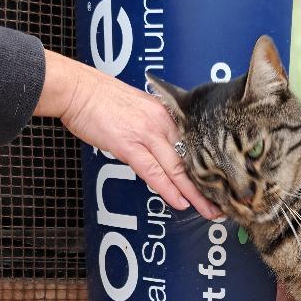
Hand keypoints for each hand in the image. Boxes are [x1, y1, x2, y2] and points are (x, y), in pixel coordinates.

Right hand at [34, 50, 219, 219]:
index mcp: (168, 113)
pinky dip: (168, 189)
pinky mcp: (129, 144)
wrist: (78, 89)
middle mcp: (163, 122)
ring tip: (209, 210)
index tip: (219, 184)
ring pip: (178, 168)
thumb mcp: (140, 109)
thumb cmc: (102, 99)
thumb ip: (155, 128)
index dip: (210, 168)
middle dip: (209, 185)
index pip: (196, 146)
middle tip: (223, 203)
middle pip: (193, 159)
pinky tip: (180, 202)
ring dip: (195, 193)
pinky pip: (154, 172)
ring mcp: (147, 133)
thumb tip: (164, 150)